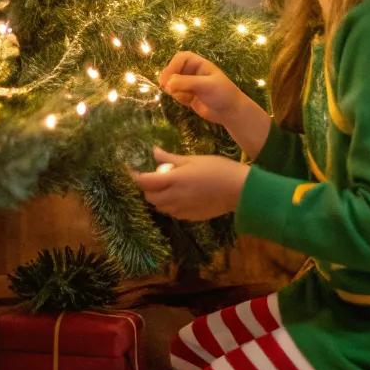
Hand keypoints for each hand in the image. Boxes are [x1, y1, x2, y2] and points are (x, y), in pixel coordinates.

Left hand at [131, 147, 249, 220]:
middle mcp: (174, 198)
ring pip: (160, 207)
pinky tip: (181, 195)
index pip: (144, 182)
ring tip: (169, 185)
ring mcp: (181, 210)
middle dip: (147, 188)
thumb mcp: (193, 159)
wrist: (239, 190)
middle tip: (155, 176)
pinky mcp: (190, 217)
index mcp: (173, 180)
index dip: (134, 176)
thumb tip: (154, 151)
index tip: (130, 169)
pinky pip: (172, 212)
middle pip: (149, 197)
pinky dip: (170, 204)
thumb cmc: (217, 169)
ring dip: (158, 197)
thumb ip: (170, 158)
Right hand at [158, 52, 269, 156]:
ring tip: (187, 96)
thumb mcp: (206, 85)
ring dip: (174, 90)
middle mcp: (192, 71)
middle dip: (169, 79)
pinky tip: (189, 102)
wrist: (230, 112)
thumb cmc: (222, 94)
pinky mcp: (187, 95)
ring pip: (171, 83)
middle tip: (169, 89)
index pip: (180, 58)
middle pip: (172, 69)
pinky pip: (175, 94)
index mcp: (199, 63)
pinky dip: (179, 98)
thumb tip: (167, 83)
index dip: (173, 66)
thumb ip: (187, 82)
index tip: (169, 78)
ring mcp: (188, 84)